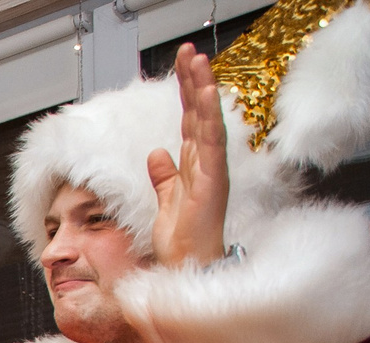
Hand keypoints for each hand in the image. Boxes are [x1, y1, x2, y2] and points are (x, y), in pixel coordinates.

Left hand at [148, 43, 228, 269]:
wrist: (188, 264)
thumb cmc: (182, 237)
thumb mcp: (166, 200)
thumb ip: (164, 177)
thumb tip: (156, 154)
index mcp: (194, 164)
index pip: (189, 120)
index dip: (186, 92)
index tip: (181, 66)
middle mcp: (206, 161)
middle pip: (199, 113)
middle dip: (194, 80)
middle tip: (188, 51)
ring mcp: (211, 168)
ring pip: (207, 119)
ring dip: (202, 88)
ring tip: (197, 60)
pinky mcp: (213, 178)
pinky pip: (212, 141)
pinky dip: (210, 115)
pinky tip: (207, 92)